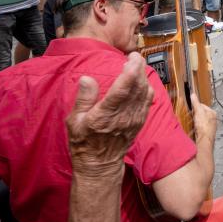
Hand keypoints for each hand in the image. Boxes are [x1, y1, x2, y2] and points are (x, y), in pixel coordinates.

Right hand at [66, 52, 153, 175]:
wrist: (99, 165)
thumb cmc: (83, 143)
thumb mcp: (74, 122)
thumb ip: (83, 99)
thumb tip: (87, 78)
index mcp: (105, 115)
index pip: (122, 90)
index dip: (130, 72)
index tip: (132, 57)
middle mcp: (123, 116)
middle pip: (137, 88)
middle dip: (139, 68)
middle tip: (133, 56)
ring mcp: (134, 120)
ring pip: (145, 93)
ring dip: (144, 76)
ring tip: (137, 64)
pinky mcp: (139, 122)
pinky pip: (148, 101)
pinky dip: (148, 88)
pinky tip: (143, 80)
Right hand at [190, 92, 216, 142]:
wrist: (204, 139)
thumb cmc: (203, 125)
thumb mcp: (198, 111)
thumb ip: (196, 103)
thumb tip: (193, 94)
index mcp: (212, 112)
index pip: (203, 105)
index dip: (196, 106)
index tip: (190, 107)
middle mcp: (213, 119)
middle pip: (202, 113)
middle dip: (196, 114)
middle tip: (190, 115)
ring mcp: (210, 126)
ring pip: (201, 121)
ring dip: (196, 121)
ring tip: (191, 122)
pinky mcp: (206, 133)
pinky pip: (200, 128)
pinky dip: (196, 127)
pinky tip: (193, 129)